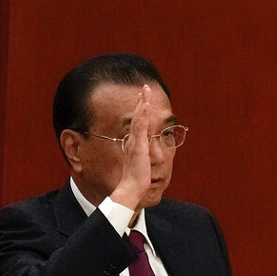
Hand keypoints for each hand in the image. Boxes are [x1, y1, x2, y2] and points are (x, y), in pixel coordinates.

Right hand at [110, 85, 152, 214]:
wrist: (131, 187)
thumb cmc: (136, 179)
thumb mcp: (141, 164)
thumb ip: (141, 157)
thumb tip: (143, 155)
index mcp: (134, 143)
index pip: (137, 123)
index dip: (140, 111)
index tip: (143, 100)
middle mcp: (133, 140)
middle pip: (137, 116)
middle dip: (141, 101)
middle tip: (144, 88)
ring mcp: (135, 142)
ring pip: (138, 118)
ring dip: (142, 103)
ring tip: (145, 90)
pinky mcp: (138, 145)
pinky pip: (140, 127)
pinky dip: (142, 115)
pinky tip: (145, 104)